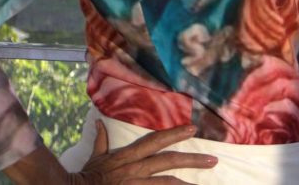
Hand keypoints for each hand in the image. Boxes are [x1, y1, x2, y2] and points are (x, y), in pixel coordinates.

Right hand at [67, 120, 217, 183]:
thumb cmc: (86, 177)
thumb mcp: (95, 157)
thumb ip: (102, 140)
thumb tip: (100, 121)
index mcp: (127, 157)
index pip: (155, 141)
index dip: (174, 134)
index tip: (192, 129)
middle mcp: (134, 170)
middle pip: (168, 162)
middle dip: (192, 160)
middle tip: (212, 160)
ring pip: (166, 183)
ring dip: (186, 184)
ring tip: (204, 184)